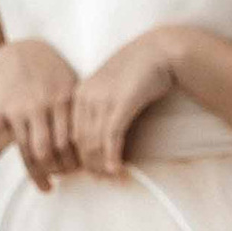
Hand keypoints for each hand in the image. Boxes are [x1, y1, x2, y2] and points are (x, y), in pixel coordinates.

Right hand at [0, 41, 82, 189]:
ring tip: (47, 184)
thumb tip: (106, 145)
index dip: (77, 161)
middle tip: (66, 177)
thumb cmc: (57, 77)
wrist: (26, 53)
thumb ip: (84, 113)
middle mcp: (41, 104)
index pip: (72, 141)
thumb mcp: (75, 87)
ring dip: (39, 172)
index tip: (82, 172)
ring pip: (28, 148)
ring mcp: (19, 107)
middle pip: (51, 149)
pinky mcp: (1, 108)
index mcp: (64, 99)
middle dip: (60, 168)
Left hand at [71, 31, 184, 177]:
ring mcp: (102, 100)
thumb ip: (102, 108)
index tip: (91, 170)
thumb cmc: (139, 70)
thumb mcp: (112, 87)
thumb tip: (103, 137)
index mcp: (79, 93)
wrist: (159, 50)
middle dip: (90, 165)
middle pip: (80, 141)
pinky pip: (111, 138)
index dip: (80, 156)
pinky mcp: (121, 104)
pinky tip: (117, 168)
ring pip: (94, 142)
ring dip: (102, 165)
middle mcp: (86, 96)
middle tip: (103, 180)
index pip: (72, 133)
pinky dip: (112, 157)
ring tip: (112, 178)